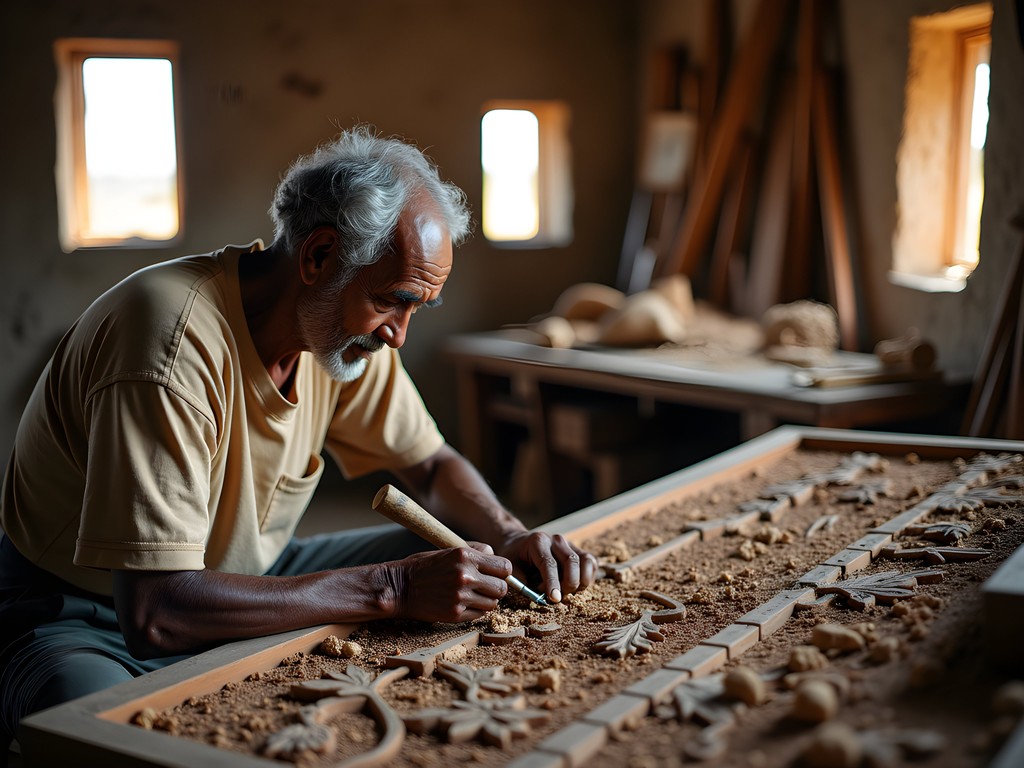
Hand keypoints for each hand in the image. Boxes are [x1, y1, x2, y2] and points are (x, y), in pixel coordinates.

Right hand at [390, 545, 511, 622]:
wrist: (399, 587)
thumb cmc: (423, 567)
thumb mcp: (449, 550)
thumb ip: (475, 551)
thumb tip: (496, 556)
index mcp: (465, 555)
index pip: (505, 567)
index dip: (503, 572)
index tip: (496, 574)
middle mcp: (466, 575)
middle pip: (502, 588)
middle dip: (497, 588)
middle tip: (486, 587)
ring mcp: (461, 596)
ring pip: (493, 603)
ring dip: (486, 600)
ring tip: (472, 595)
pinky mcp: (455, 613)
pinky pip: (479, 614)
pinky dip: (475, 610)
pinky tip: (463, 603)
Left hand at [497, 531, 598, 603]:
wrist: (519, 542)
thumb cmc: (515, 558)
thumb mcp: (512, 569)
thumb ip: (523, 583)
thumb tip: (538, 598)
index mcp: (537, 542)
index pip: (549, 564)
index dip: (553, 583)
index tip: (554, 599)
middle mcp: (556, 540)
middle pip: (571, 562)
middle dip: (569, 584)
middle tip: (559, 598)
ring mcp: (569, 543)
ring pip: (586, 561)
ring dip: (581, 581)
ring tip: (568, 592)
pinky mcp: (578, 550)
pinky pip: (591, 563)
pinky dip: (588, 577)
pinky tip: (576, 586)